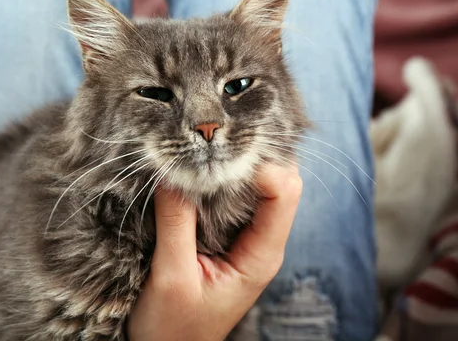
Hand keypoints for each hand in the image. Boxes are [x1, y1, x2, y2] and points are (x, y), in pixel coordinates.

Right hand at [128, 164, 301, 340]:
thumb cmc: (172, 328)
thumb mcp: (172, 277)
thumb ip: (176, 223)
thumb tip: (174, 172)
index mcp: (261, 255)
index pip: (284, 192)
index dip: (261, 164)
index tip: (224, 152)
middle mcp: (262, 243)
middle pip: (280, 181)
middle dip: (254, 155)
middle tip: (218, 136)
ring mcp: (247, 239)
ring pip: (259, 186)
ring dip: (238, 165)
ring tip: (208, 147)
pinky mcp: (228, 237)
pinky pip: (237, 198)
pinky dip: (223, 179)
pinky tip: (201, 168)